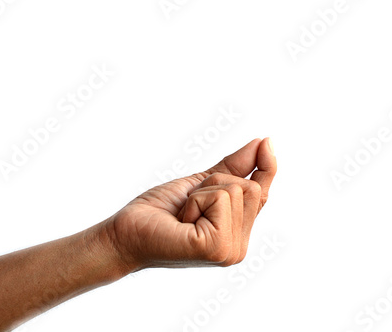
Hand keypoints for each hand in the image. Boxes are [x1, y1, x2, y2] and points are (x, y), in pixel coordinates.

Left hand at [96, 138, 275, 273]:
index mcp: (236, 234)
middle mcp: (238, 248)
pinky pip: (219, 198)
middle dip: (214, 183)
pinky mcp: (216, 248)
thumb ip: (233, 167)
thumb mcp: (201, 183)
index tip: (266, 141)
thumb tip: (263, 143)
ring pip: (236, 189)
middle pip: (251, 187)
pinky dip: (195, 200)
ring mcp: (229, 251)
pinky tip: (182, 222)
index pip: (262, 193)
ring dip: (201, 193)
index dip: (266, 167)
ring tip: (183, 215)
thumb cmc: (159, 211)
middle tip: (188, 205)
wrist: (125, 233)